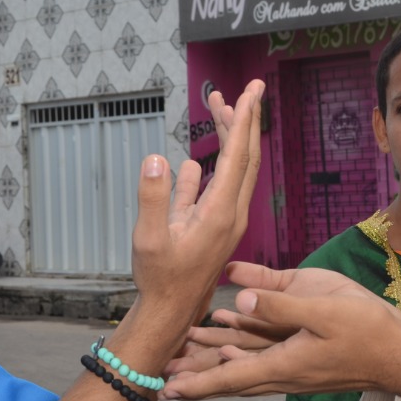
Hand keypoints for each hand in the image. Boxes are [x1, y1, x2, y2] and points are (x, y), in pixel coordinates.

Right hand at [130, 80, 264, 327]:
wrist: (170, 312)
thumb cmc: (160, 279)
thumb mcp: (148, 239)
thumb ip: (153, 197)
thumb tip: (157, 158)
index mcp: (220, 211)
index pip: (239, 156)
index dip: (245, 120)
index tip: (252, 91)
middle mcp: (231, 211)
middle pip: (245, 156)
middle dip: (245, 119)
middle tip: (246, 87)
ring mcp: (225, 217)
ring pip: (235, 168)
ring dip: (230, 136)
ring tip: (220, 106)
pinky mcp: (214, 224)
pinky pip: (217, 186)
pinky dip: (213, 164)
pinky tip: (195, 159)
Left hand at [161, 262, 400, 398]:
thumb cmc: (367, 332)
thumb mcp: (324, 311)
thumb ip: (279, 305)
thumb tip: (236, 300)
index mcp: (281, 364)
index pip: (229, 378)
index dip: (196, 384)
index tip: (166, 392)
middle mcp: (280, 365)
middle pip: (229, 374)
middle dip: (195, 373)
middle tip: (161, 373)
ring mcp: (291, 357)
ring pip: (243, 360)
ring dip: (213, 354)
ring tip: (183, 347)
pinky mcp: (302, 345)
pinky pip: (263, 344)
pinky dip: (240, 337)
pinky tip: (225, 320)